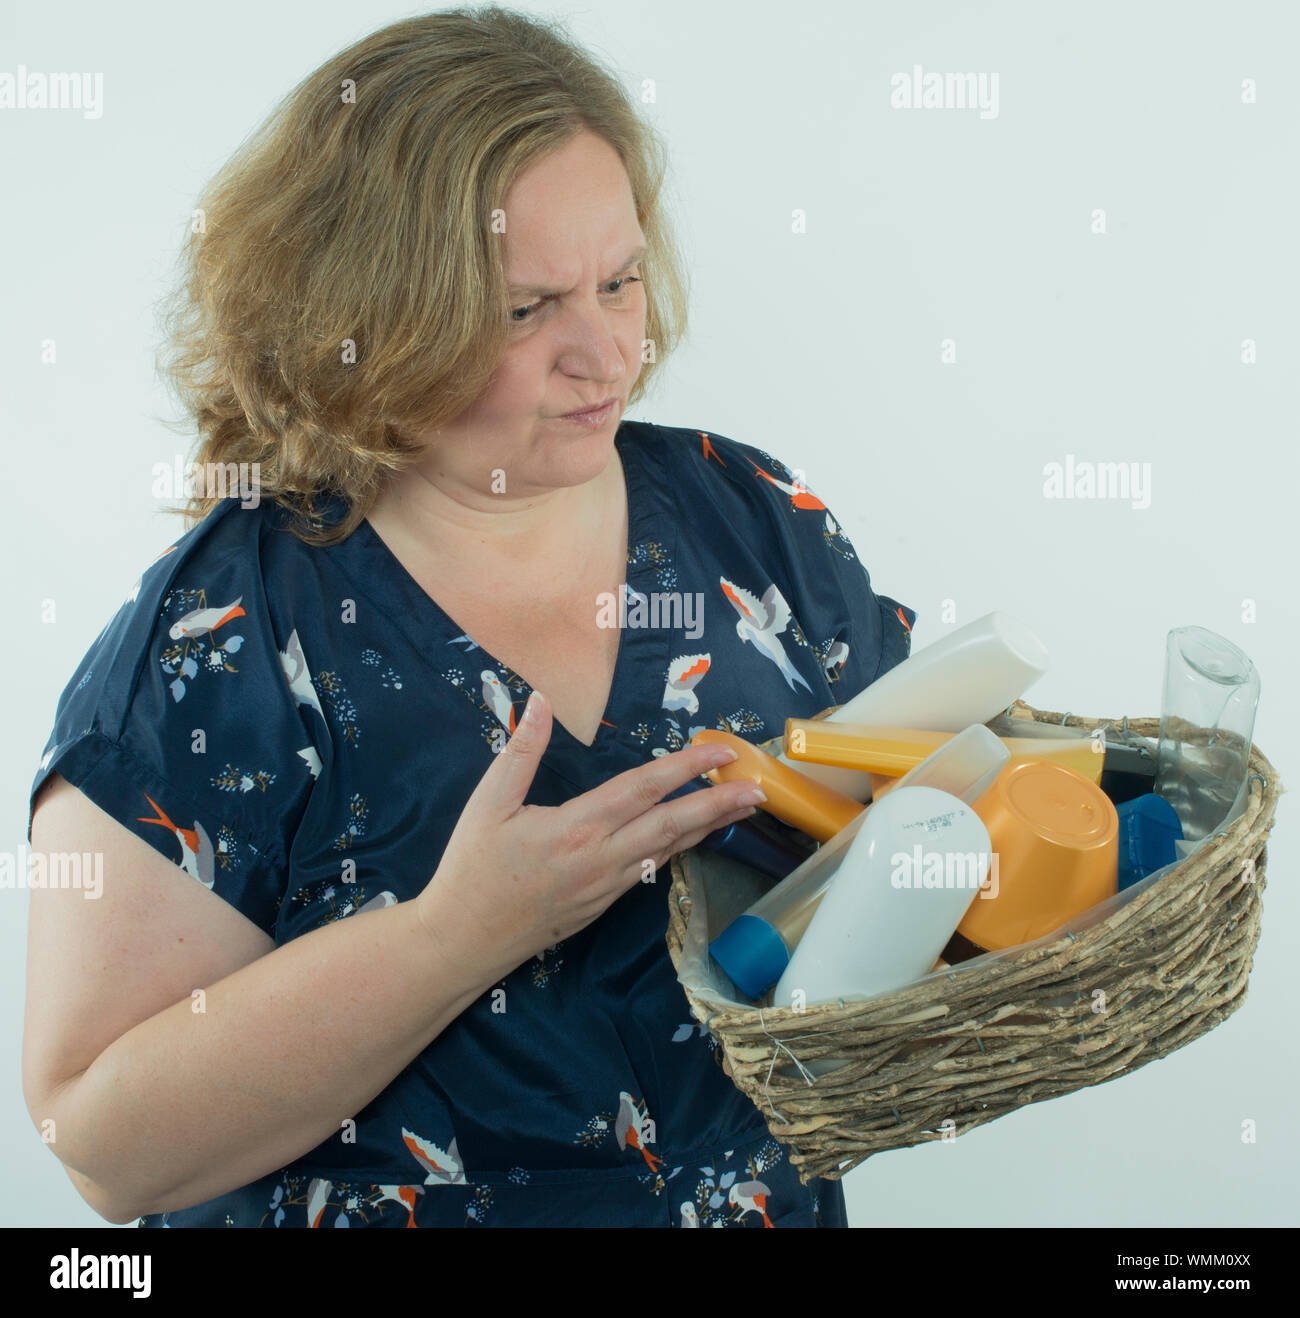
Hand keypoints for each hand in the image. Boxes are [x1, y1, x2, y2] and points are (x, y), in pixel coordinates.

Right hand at [414, 689, 763, 983]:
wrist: (461, 941)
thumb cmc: (471, 869)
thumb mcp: (488, 803)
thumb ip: (522, 749)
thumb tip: (541, 700)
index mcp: (576, 827)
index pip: (644, 789)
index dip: (687, 767)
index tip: (722, 750)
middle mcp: (602, 858)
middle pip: (673, 825)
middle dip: (720, 805)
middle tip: (759, 788)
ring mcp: (607, 887)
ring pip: (668, 851)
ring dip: (708, 828)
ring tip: (742, 808)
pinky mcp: (603, 905)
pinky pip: (651, 871)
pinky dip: (678, 849)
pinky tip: (693, 837)